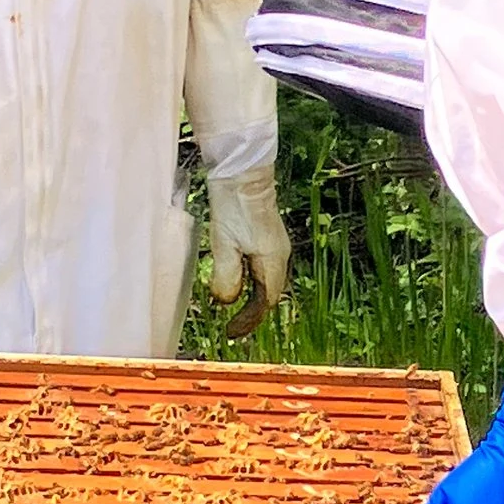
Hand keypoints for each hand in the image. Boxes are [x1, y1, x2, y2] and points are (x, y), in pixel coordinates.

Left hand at [206, 163, 290, 337]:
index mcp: (273, 260)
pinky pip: (263, 268)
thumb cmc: (234, 205)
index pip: (266, 303)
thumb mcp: (224, 244)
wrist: (242, 171)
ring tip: (234, 310)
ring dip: (252, 298)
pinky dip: (251, 281)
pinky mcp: (267, 236)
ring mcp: (275, 245)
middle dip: (252, 313)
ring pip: (266, 281)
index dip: (249, 320)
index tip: (232, 331)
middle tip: (232, 327)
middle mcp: (280, 254)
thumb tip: (226, 302)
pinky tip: (237, 281)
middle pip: (269, 294)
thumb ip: (227, 277)